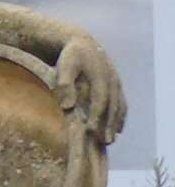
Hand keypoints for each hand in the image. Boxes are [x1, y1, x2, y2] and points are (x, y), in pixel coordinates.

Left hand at [65, 35, 130, 151]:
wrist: (82, 43)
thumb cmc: (70, 56)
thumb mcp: (64, 66)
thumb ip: (64, 85)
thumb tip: (67, 107)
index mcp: (100, 76)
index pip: (100, 101)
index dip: (97, 117)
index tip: (91, 132)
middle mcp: (112, 81)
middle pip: (113, 106)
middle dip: (109, 124)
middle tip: (104, 142)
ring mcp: (116, 83)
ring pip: (119, 106)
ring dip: (115, 123)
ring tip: (110, 140)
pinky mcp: (116, 85)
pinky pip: (121, 103)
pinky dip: (120, 116)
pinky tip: (116, 129)